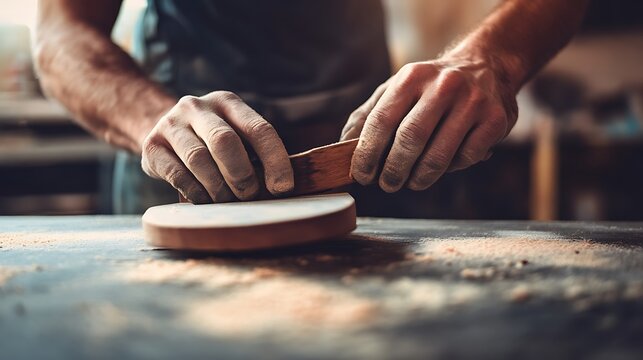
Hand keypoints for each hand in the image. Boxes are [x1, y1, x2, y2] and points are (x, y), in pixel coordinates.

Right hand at [141, 91, 293, 202]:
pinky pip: (178, 175)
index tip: (283, 188)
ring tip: (229, 201)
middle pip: (224, 141)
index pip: (258, 128)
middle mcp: (197, 107)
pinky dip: (197, 193)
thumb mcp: (235, 135)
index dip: (275, 160)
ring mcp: (171, 124)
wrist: (160, 130)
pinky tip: (207, 200)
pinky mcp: (152, 146)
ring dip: (219, 189)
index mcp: (227, 102)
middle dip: (242, 175)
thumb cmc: (211, 141)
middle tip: (250, 196)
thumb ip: (255, 153)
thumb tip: (282, 187)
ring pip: (199, 160)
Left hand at [341, 56, 517, 191]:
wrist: (486, 66)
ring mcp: (473, 102)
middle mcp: (444, 86)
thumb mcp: (397, 89)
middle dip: (393, 170)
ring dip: (420, 178)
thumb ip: (368, 115)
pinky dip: (451, 169)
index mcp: (412, 77)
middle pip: (410, 140)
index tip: (362, 175)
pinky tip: (444, 165)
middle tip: (387, 185)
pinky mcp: (495, 120)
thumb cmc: (431, 86)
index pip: (382, 121)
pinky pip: (466, 158)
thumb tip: (342, 146)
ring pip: (439, 155)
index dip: (367, 153)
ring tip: (411, 183)